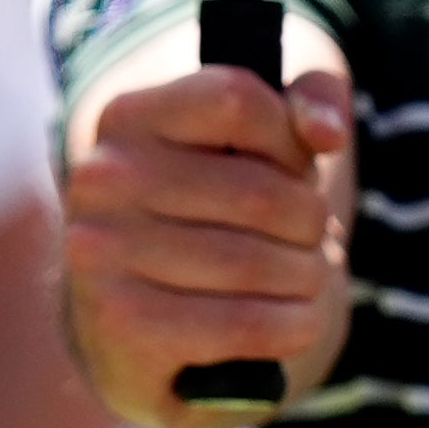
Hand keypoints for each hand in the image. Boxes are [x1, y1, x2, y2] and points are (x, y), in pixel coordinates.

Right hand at [58, 47, 357, 427]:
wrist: (134, 324)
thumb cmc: (210, 218)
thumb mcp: (256, 143)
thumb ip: (307, 101)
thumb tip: (327, 132)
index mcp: (129, 117)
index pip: (240, 101)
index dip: (292, 145)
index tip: (294, 172)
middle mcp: (103, 176)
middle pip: (263, 194)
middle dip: (311, 225)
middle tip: (309, 241)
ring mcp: (102, 250)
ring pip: (259, 264)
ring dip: (308, 278)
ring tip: (303, 279)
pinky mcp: (122, 322)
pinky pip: (246, 324)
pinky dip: (293, 326)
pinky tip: (295, 321)